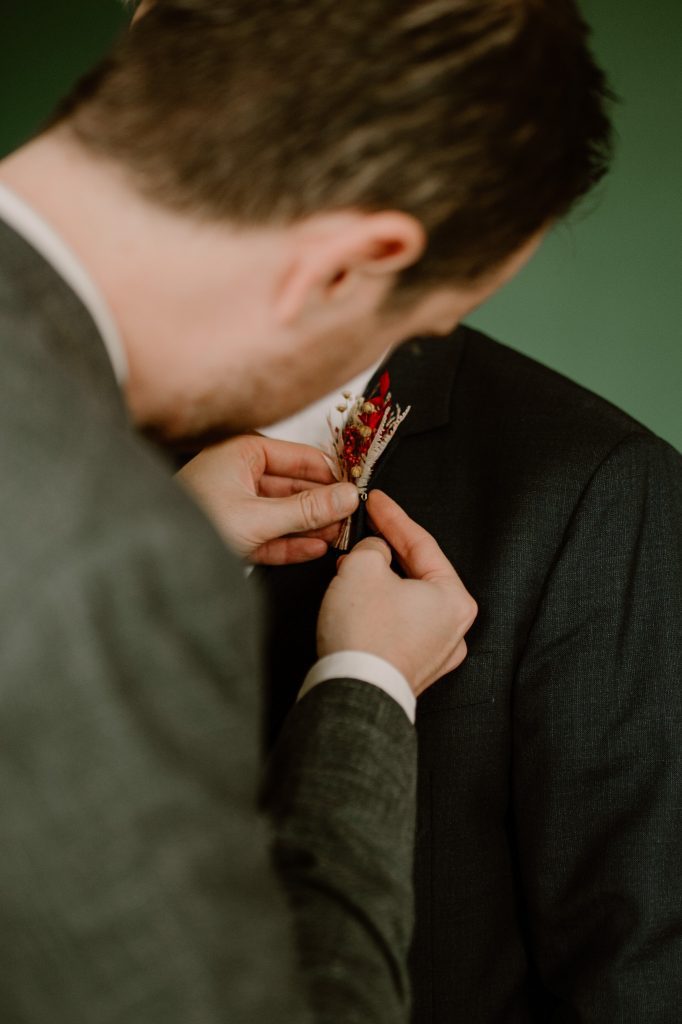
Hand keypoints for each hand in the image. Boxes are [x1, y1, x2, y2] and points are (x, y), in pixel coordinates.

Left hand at [176, 435, 358, 563]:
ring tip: (341, 537)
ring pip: (286, 512)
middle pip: (296, 487)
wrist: (155, 556)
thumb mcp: (258, 517)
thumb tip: (348, 497)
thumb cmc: (192, 524)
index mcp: (245, 452)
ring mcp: (238, 503)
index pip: (303, 458)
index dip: (332, 476)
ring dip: (312, 526)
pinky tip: (317, 548)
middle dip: (324, 505)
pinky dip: (293, 542)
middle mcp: (243, 472)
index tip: (358, 492)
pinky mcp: (235, 531)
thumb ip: (307, 509)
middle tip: (354, 520)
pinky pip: (272, 533)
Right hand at [317, 491, 476, 694]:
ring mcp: (436, 652)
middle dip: (386, 550)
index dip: (393, 517)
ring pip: (406, 600)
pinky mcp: (413, 668)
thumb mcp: (362, 566)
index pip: (422, 544)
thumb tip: (374, 553)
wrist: (353, 692)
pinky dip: (380, 609)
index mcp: (454, 598)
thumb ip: (373, 547)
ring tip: (352, 568)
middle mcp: (453, 628)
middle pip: (417, 573)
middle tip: (365, 530)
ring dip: (379, 581)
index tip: (377, 501)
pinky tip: (358, 602)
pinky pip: (398, 626)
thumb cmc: (365, 635)